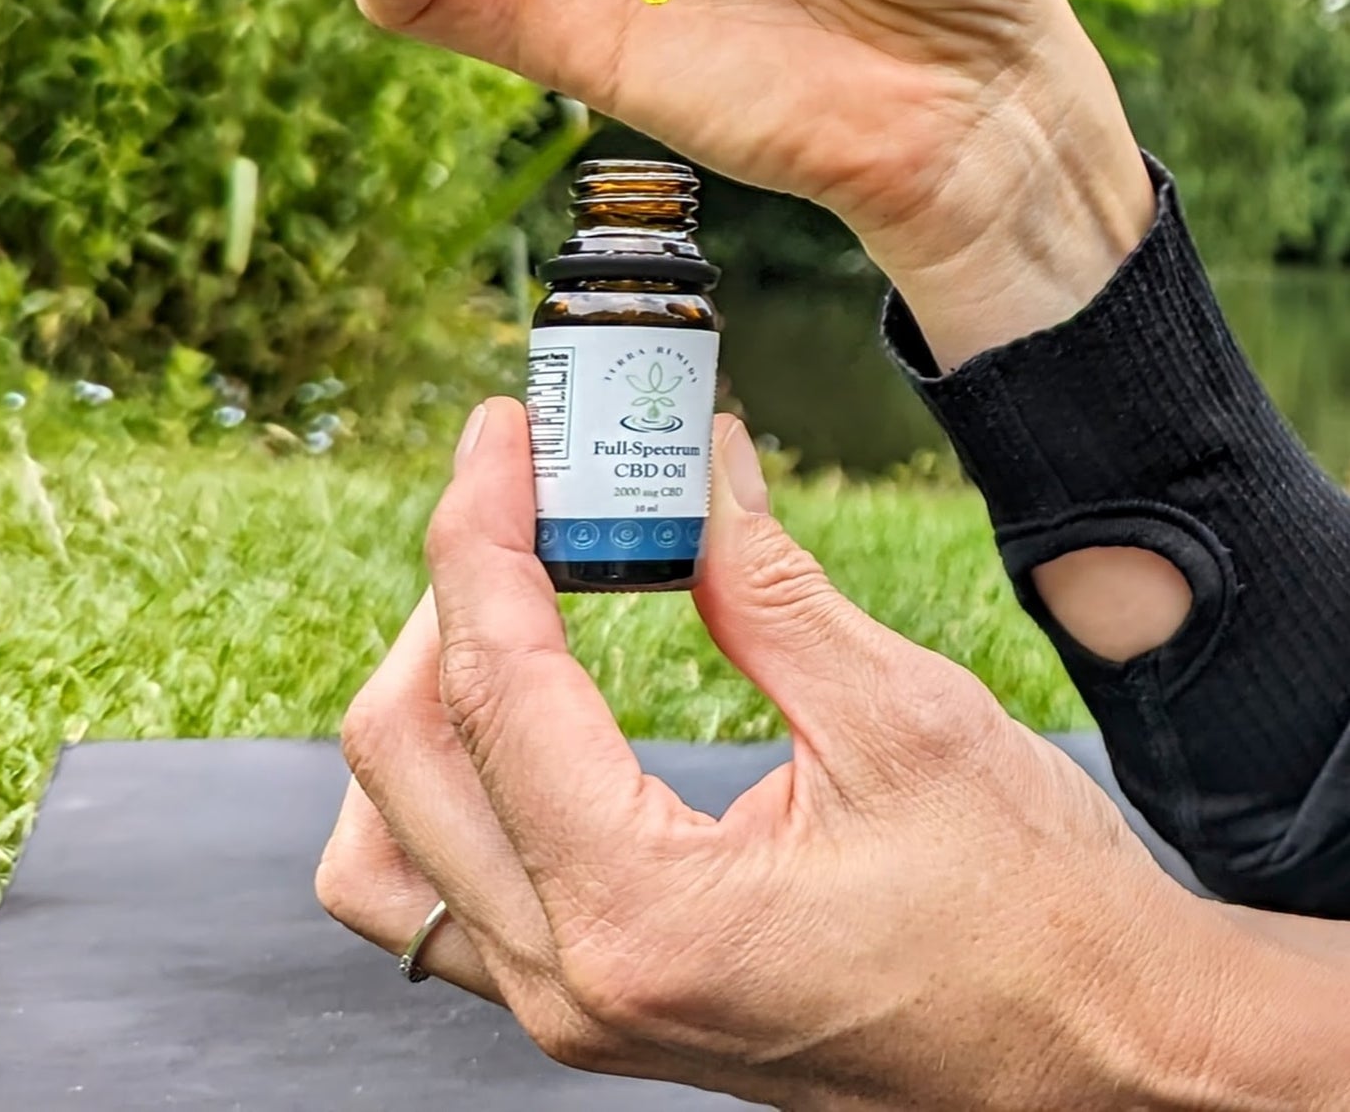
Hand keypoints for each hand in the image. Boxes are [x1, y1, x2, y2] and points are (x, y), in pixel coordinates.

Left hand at [317, 399, 1314, 1110]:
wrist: (1097, 1063)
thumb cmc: (1031, 911)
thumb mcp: (902, 718)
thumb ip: (763, 582)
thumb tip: (693, 459)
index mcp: (645, 912)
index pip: (492, 683)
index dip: (483, 526)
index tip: (504, 431)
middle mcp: (576, 980)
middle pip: (400, 757)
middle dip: (448, 593)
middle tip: (522, 493)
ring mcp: (574, 1007)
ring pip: (383, 849)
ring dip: (422, 701)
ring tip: (508, 599)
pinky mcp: (596, 1001)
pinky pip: (442, 893)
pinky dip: (451, 779)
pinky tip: (523, 702)